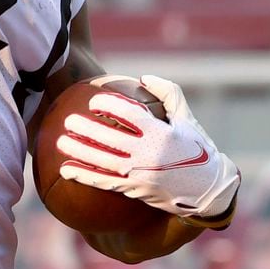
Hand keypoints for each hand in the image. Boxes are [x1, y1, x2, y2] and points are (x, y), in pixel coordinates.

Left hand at [56, 75, 241, 220]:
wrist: (209, 190)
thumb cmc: (197, 148)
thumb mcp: (188, 118)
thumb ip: (168, 93)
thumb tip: (143, 77)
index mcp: (162, 134)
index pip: (130, 116)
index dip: (109, 106)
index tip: (94, 101)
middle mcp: (150, 155)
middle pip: (111, 140)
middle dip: (87, 129)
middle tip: (68, 120)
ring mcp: (142, 175)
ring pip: (104, 162)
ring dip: (80, 153)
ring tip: (60, 142)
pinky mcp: (136, 191)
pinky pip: (106, 182)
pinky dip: (85, 176)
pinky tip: (66, 170)